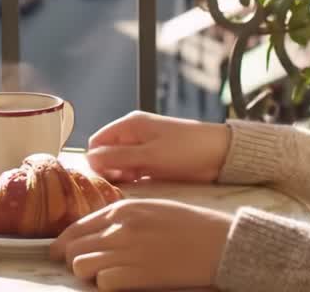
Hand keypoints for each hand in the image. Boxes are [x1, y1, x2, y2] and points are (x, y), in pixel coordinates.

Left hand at [50, 199, 232, 290]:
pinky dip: (107, 284)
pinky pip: (103, 283)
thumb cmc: (189, 224)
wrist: (218, 242)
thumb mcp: (151, 208)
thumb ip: (121, 217)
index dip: (64, 243)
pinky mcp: (136, 276)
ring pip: (81, 266)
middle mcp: (119, 228)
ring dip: (89, 273)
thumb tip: (93, 233)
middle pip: (73, 248)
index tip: (60, 252)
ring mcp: (126, 252)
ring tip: (106, 273)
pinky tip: (122, 281)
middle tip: (86, 266)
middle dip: (74, 259)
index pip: (76, 227)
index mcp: (122, 209)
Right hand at [86, 111, 229, 183]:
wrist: (220, 154)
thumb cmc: (185, 150)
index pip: (97, 142)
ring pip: (120, 163)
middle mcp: (133, 134)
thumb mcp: (149, 155)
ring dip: (121, 175)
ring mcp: (144, 147)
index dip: (95, 160)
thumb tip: (89, 159)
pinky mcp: (154, 160)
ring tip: (133, 184)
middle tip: (120, 183)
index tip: (102, 178)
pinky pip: (134, 169)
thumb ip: (118, 157)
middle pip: (107, 153)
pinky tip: (139, 185)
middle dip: (108, 169)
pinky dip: (133, 178)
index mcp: (129, 125)